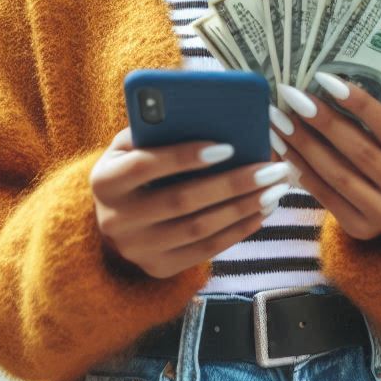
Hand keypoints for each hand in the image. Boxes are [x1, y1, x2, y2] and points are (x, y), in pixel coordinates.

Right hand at [89, 127, 293, 278]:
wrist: (114, 217)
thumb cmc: (133, 166)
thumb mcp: (131, 144)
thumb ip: (157, 128)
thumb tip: (204, 112)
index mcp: (104, 180)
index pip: (145, 166)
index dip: (184, 156)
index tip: (227, 146)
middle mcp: (116, 220)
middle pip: (181, 201)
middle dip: (232, 183)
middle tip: (271, 169)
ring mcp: (138, 249)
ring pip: (199, 229)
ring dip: (243, 207)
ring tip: (276, 188)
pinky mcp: (159, 268)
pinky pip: (207, 250)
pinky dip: (239, 230)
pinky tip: (263, 211)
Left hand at [271, 72, 380, 241]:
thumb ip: (374, 124)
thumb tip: (324, 89)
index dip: (359, 103)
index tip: (325, 79)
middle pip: (361, 151)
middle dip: (322, 121)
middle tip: (292, 97)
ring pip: (338, 174)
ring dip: (303, 145)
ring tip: (279, 122)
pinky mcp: (361, 229)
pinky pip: (326, 195)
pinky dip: (302, 170)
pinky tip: (284, 149)